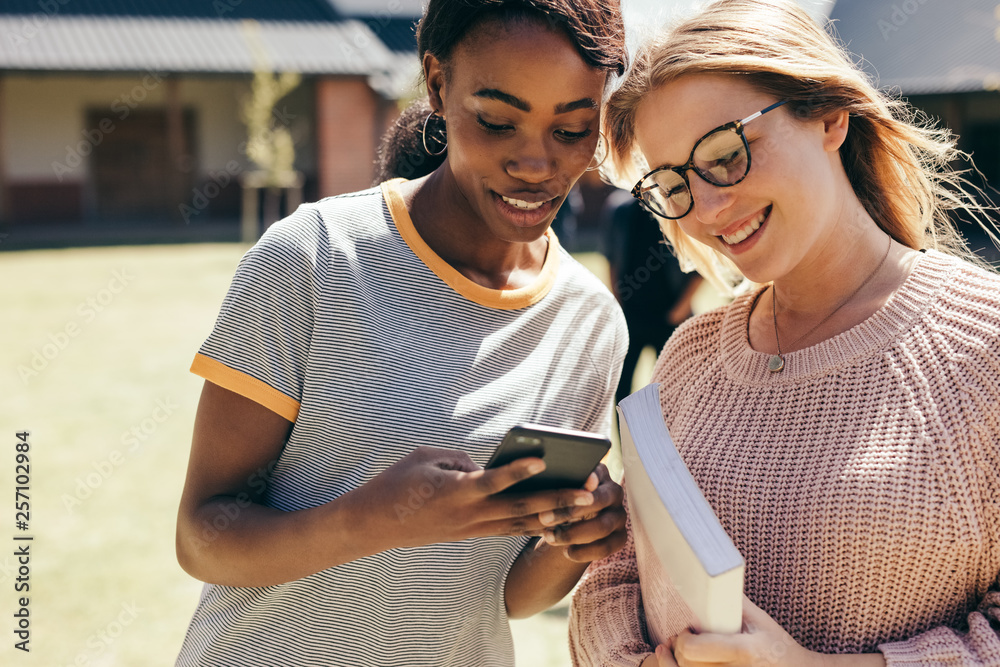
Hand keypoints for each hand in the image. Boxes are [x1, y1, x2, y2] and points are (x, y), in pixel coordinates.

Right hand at [355, 446, 595, 550]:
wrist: (375, 523)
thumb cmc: (398, 482)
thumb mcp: (427, 457)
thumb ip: (462, 459)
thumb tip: (492, 466)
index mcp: (456, 491)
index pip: (492, 481)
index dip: (518, 470)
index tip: (543, 459)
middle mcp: (469, 514)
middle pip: (520, 508)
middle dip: (557, 500)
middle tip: (588, 490)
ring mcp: (472, 528)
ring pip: (521, 524)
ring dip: (555, 516)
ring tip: (585, 506)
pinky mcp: (471, 534)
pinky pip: (509, 530)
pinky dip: (535, 524)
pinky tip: (559, 518)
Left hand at [535, 464, 626, 561]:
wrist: (568, 521)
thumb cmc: (558, 497)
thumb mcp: (556, 486)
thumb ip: (557, 482)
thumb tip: (544, 476)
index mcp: (600, 473)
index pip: (594, 476)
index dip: (580, 486)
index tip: (561, 494)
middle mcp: (614, 492)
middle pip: (599, 501)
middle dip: (569, 511)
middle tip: (544, 518)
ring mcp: (619, 515)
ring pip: (602, 527)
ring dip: (573, 534)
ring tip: (550, 537)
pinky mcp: (620, 537)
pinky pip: (605, 548)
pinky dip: (584, 552)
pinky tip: (566, 552)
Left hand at [654, 596, 820, 666]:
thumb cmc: (778, 645)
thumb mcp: (760, 620)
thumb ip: (733, 601)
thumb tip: (709, 575)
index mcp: (744, 651)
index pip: (695, 648)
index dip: (683, 638)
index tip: (686, 629)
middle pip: (687, 663)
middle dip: (677, 648)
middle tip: (678, 637)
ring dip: (676, 663)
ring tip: (675, 649)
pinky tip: (677, 662)